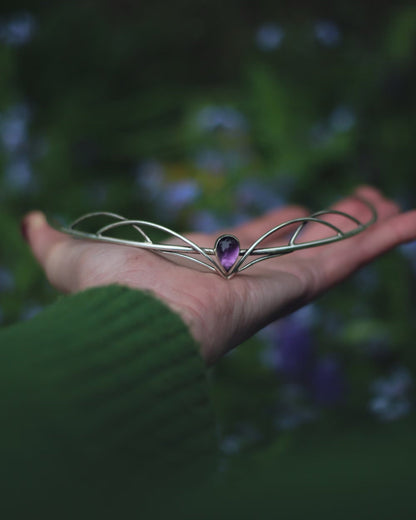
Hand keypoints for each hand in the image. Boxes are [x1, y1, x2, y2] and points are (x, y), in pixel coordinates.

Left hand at [21, 186, 415, 363]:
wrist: (136, 323)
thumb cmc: (105, 294)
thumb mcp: (70, 256)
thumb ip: (50, 239)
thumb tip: (26, 221)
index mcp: (216, 262)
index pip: (260, 238)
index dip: (281, 224)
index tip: (294, 213)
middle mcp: (255, 272)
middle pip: (306, 242)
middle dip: (332, 224)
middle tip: (363, 201)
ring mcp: (283, 278)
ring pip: (335, 246)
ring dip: (365, 226)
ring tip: (390, 205)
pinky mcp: (302, 282)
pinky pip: (353, 255)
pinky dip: (388, 238)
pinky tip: (412, 218)